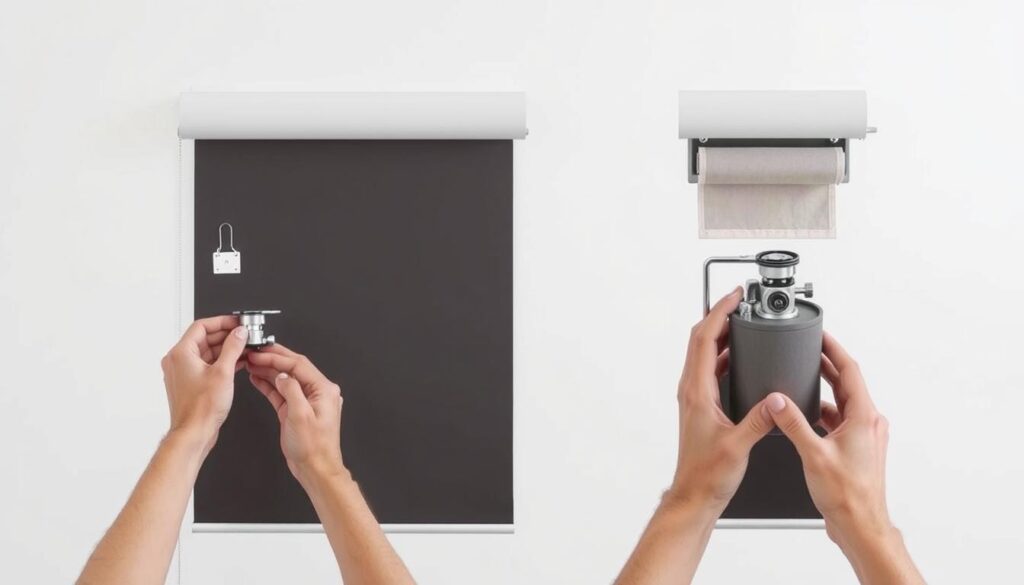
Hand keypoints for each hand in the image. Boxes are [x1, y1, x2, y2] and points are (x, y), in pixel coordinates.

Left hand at [160, 316, 248, 452]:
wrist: (194, 432)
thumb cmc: (201, 409)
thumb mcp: (223, 372)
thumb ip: (233, 348)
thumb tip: (239, 333)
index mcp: (181, 354)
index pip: (201, 326)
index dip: (221, 321)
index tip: (236, 322)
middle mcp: (178, 361)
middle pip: (204, 338)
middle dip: (226, 335)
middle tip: (244, 334)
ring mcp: (182, 372)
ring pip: (206, 352)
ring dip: (225, 349)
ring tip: (244, 348)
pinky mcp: (189, 382)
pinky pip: (205, 364)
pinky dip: (220, 361)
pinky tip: (237, 362)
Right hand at [245, 344, 346, 485]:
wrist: (315, 469)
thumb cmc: (313, 448)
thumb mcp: (300, 415)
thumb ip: (291, 390)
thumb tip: (282, 375)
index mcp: (324, 389)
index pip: (298, 364)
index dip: (277, 357)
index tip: (260, 352)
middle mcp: (317, 392)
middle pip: (292, 368)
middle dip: (272, 359)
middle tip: (254, 353)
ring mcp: (307, 401)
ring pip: (285, 379)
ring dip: (268, 371)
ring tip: (251, 363)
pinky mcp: (296, 410)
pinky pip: (281, 392)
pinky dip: (269, 385)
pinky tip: (257, 378)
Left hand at [669, 288, 775, 511]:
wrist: (694, 494)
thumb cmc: (707, 474)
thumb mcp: (739, 445)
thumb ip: (759, 420)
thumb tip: (775, 400)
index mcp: (697, 391)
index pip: (703, 339)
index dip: (718, 313)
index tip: (734, 298)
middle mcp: (691, 390)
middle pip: (700, 339)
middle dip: (720, 316)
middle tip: (740, 303)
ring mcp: (695, 396)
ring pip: (703, 353)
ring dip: (720, 333)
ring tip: (742, 322)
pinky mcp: (701, 405)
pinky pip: (709, 369)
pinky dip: (723, 354)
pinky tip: (740, 357)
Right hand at [764, 333, 890, 544]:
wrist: (860, 525)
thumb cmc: (847, 496)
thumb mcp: (812, 453)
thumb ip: (792, 422)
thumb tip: (778, 400)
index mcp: (864, 417)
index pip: (850, 370)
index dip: (834, 349)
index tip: (821, 334)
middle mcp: (869, 423)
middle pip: (847, 383)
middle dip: (826, 365)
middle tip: (808, 350)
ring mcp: (865, 436)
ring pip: (843, 402)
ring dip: (825, 389)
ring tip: (804, 378)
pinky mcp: (857, 448)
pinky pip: (841, 419)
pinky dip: (825, 411)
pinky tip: (808, 415)